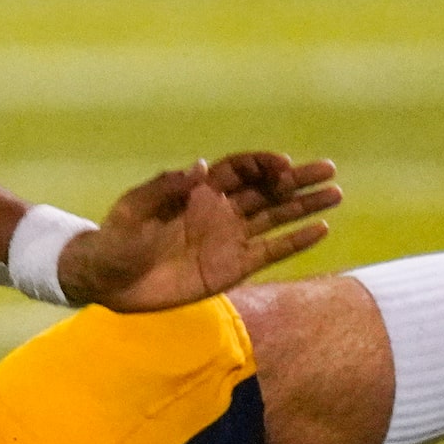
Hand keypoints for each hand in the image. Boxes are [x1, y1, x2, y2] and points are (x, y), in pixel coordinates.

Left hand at [62, 152, 340, 312]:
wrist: (107, 279)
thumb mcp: (135, 209)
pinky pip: (270, 252)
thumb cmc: (115, 239)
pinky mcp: (231, 268)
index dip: (263, 164)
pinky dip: (295, 241)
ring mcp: (228, 239)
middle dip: (297, 179)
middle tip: (328, 170)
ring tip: (335, 194)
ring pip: (275, 217)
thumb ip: (167, 188)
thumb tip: (203, 166)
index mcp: (198, 190)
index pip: (241, 170)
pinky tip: (320, 229)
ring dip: (304, 206)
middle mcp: (219, 211)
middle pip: (266, 189)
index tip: (283, 165)